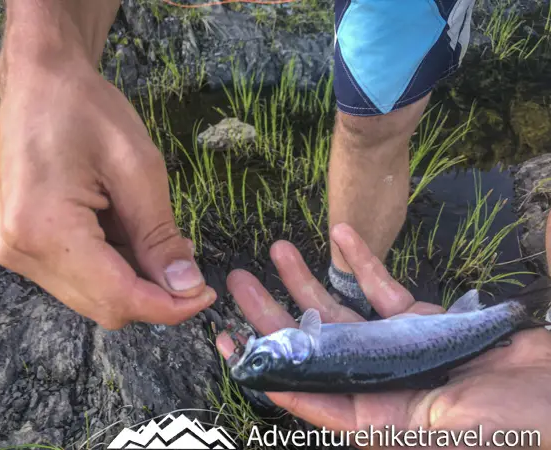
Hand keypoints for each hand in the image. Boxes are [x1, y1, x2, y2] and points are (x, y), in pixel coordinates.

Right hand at [0, 57, 215, 328]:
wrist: (40, 84)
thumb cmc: (89, 112)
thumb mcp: (139, 169)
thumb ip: (160, 235)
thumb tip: (187, 287)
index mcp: (45, 229)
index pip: (118, 296)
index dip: (169, 307)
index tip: (206, 294)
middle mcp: (22, 251)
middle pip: (105, 305)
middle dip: (155, 295)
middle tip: (188, 265)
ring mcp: (17, 251)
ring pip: (94, 296)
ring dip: (136, 281)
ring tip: (159, 242)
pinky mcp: (23, 245)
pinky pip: (80, 277)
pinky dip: (115, 268)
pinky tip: (132, 237)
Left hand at [216, 223, 550, 448]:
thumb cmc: (510, 427)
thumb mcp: (432, 431)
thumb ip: (361, 417)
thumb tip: (289, 400)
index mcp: (370, 413)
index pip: (301, 385)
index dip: (261, 361)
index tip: (226, 337)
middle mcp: (376, 378)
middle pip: (312, 340)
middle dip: (273, 309)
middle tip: (238, 279)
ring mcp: (399, 346)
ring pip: (341, 309)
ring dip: (308, 279)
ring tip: (277, 248)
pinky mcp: (425, 320)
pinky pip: (384, 288)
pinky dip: (363, 260)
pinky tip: (338, 234)